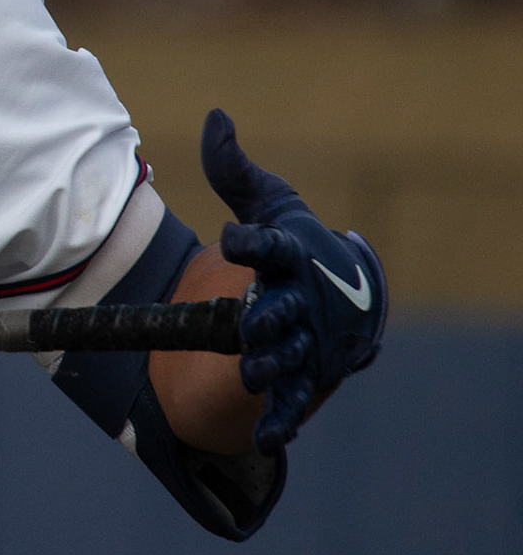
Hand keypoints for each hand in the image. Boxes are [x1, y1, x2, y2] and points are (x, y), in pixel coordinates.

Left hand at [201, 109, 386, 452]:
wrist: (339, 288)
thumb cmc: (296, 243)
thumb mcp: (268, 204)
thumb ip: (234, 170)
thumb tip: (215, 117)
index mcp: (289, 254)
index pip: (270, 244)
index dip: (251, 240)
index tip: (231, 237)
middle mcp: (302, 299)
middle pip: (282, 310)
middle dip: (268, 318)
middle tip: (248, 323)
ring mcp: (306, 339)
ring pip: (288, 356)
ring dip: (272, 366)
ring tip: (252, 374)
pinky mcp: (305, 374)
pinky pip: (293, 399)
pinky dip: (281, 419)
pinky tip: (264, 437)